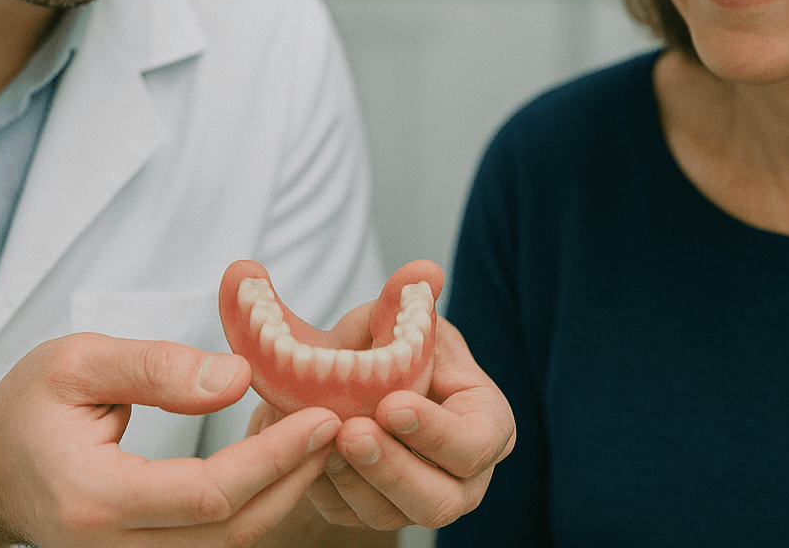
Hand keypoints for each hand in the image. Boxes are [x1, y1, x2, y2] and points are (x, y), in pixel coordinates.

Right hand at [0, 332, 342, 545]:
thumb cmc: (28, 408)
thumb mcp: (77, 362)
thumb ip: (156, 368)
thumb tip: (237, 377)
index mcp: (93, 500)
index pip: (207, 495)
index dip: (274, 458)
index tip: (323, 413)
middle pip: (232, 532)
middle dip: (296, 478)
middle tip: (343, 422)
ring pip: (230, 546)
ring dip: (284, 493)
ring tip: (321, 433)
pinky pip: (216, 543)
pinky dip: (258, 503)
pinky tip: (282, 458)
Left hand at [290, 317, 514, 529]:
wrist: (343, 374)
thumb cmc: (387, 346)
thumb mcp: (397, 318)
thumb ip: (408, 298)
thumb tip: (424, 273)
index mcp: (484, 425)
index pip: (476, 443)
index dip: (438, 432)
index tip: (393, 404)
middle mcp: (459, 476)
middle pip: (439, 500)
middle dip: (392, 468)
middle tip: (351, 430)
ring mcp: (414, 501)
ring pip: (389, 515)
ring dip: (351, 478)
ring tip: (319, 435)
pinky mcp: (371, 512)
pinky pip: (348, 514)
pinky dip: (323, 486)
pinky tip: (303, 451)